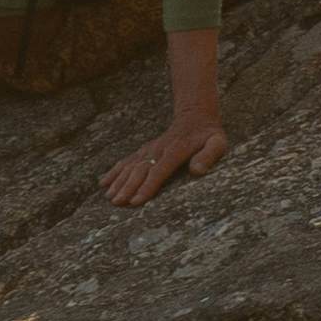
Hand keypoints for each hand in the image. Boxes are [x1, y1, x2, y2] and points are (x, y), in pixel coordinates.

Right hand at [102, 114, 224, 208]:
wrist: (195, 117)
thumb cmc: (208, 136)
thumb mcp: (217, 143)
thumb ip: (208, 156)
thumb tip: (197, 171)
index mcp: (176, 151)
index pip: (160, 170)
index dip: (148, 186)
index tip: (137, 201)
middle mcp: (159, 150)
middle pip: (141, 170)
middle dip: (128, 187)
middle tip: (117, 203)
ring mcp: (149, 149)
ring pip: (131, 166)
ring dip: (118, 181)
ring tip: (109, 197)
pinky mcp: (144, 150)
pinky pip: (127, 161)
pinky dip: (114, 171)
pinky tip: (103, 183)